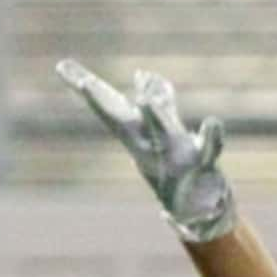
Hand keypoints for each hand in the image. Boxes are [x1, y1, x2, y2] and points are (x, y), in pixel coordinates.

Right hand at [55, 60, 238, 241]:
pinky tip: (213, 122)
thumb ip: (159, 102)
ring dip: (153, 115)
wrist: (197, 208)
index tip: (63, 68)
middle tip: (84, 84)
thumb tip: (143, 74)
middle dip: (104, 103)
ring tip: (145, 98)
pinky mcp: (204, 165)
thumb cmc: (177, 166)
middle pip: (123, 121)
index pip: (111, 109)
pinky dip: (211, 136)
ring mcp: (176, 155)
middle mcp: (151, 146)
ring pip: (161, 131)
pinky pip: (209, 149)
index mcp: (138, 137)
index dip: (91, 91)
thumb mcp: (165, 131)